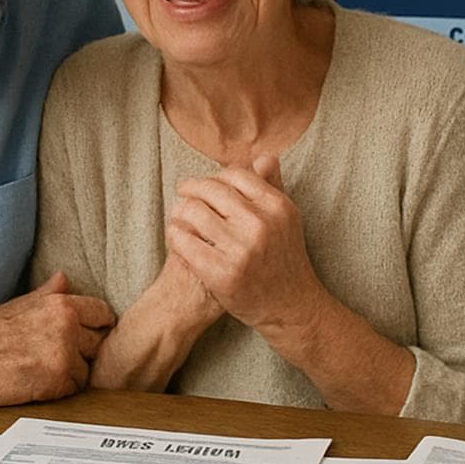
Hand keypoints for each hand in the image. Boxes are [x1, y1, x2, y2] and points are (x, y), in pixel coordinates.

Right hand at [0, 272, 114, 406]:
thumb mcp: (17, 305)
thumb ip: (47, 294)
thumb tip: (65, 278)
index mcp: (59, 303)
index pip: (103, 313)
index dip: (97, 328)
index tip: (87, 339)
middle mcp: (67, 324)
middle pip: (99, 344)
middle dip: (83, 355)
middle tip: (54, 361)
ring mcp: (63, 352)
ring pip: (87, 370)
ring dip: (70, 376)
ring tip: (40, 373)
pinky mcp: (55, 379)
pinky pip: (73, 391)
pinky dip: (58, 392)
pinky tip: (35, 385)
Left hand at [165, 155, 325, 335]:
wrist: (290, 306)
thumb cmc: (284, 258)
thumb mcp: (285, 219)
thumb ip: (273, 186)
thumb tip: (265, 157)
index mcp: (277, 206)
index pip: (234, 175)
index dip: (214, 177)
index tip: (203, 185)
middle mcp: (260, 225)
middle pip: (210, 190)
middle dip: (190, 189)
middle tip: (182, 194)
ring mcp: (241, 250)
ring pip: (193, 212)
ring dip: (179, 210)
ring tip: (177, 214)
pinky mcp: (221, 273)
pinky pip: (184, 241)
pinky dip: (175, 235)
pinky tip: (176, 236)